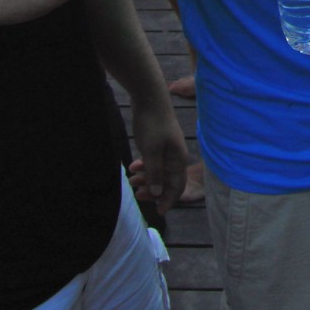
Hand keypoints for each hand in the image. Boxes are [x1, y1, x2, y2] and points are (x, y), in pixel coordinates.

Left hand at [126, 88, 189, 214]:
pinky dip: (144, 166)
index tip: (158, 212)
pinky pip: (153, 160)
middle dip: (154, 190)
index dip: (169, 200)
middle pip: (168, 180)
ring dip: (147, 178)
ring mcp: (167, 149)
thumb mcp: (152, 152)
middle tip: (139, 195)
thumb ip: (155, 174)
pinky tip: (133, 167)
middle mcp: (175, 156)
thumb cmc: (153, 125)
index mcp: (178, 160)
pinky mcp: (158, 142)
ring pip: (158, 170)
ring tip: (132, 182)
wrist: (149, 97)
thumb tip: (159, 194)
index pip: (177, 186)